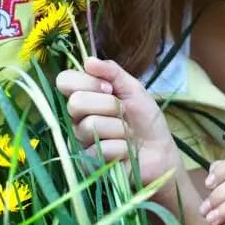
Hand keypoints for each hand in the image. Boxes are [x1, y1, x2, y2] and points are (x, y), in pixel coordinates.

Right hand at [55, 57, 183, 191]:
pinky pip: (99, 149)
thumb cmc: (145, 120)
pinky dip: (121, 148)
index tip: (110, 89)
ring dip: (119, 128)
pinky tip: (126, 152)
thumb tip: (88, 60)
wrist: (160, 151)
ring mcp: (79, 141)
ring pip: (89, 125)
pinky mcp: (86, 164)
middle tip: (125, 113)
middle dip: (108, 105)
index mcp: (84, 95)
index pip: (64, 81)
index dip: (86, 82)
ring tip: (128, 134)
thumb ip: (112, 72)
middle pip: (76, 102)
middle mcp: (77, 118)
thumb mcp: (133, 89)